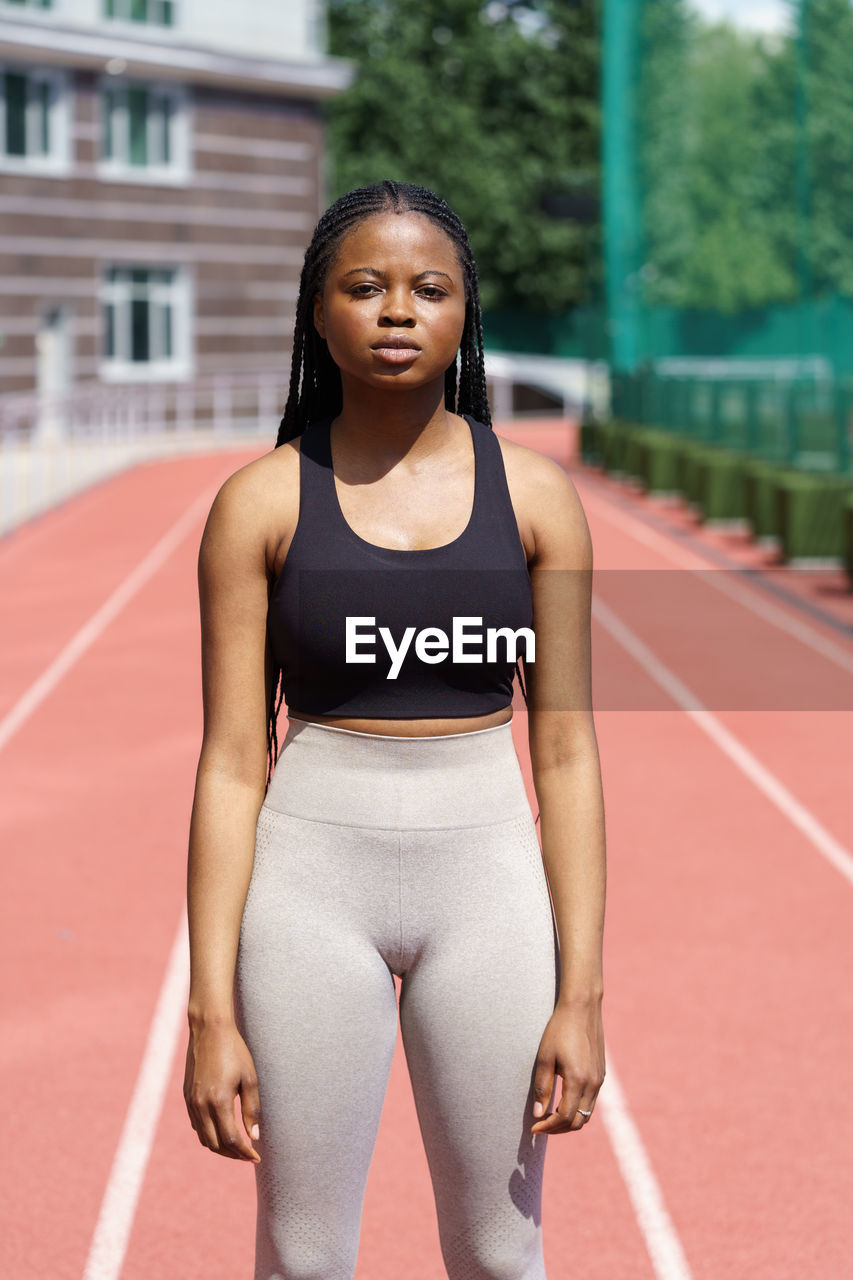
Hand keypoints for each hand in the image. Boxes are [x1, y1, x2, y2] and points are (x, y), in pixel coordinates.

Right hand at [183, 1020, 261, 1162]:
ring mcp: (191, 1102)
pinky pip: (197, 1125)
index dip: (244, 1152)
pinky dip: (209, 1134)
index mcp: (219, 1101)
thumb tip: (254, 1137)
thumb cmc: (234, 1051)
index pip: (231, 1140)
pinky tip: (222, 1130)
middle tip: (249, 1155)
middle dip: (233, 1154)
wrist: (209, 1030)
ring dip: (220, 1147)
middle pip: (216, 1144)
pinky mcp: (187, 1097)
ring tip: (237, 1147)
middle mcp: (201, 1105)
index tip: (257, 1157)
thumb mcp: (250, 1078)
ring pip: (204, 1138)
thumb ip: (252, 1109)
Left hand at [530, 998, 604, 1134]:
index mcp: (578, 1080)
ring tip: (550, 1117)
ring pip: (587, 1114)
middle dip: (558, 1129)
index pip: (564, 1117)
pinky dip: (578, 1109)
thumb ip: (542, 1087)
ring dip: (569, 1121)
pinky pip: (591, 1102)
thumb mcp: (545, 1057)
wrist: (582, 1008)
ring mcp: (600, 1080)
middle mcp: (593, 1084)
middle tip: (541, 1125)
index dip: (548, 1127)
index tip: (533, 1128)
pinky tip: (563, 1102)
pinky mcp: (601, 1074)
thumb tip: (538, 1114)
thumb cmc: (559, 1030)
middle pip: (578, 1121)